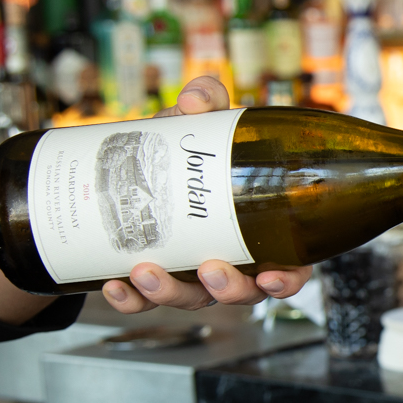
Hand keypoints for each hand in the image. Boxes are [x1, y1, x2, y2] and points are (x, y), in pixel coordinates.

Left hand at [100, 77, 312, 312]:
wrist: (136, 160)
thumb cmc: (188, 147)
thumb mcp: (202, 122)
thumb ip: (208, 100)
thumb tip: (197, 101)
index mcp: (259, 231)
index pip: (289, 268)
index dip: (287, 282)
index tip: (271, 277)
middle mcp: (230, 259)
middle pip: (240, 292)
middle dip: (226, 290)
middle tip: (209, 269)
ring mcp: (190, 273)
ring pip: (191, 300)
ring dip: (170, 294)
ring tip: (146, 270)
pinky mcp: (153, 277)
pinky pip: (144, 302)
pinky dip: (130, 300)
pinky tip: (113, 285)